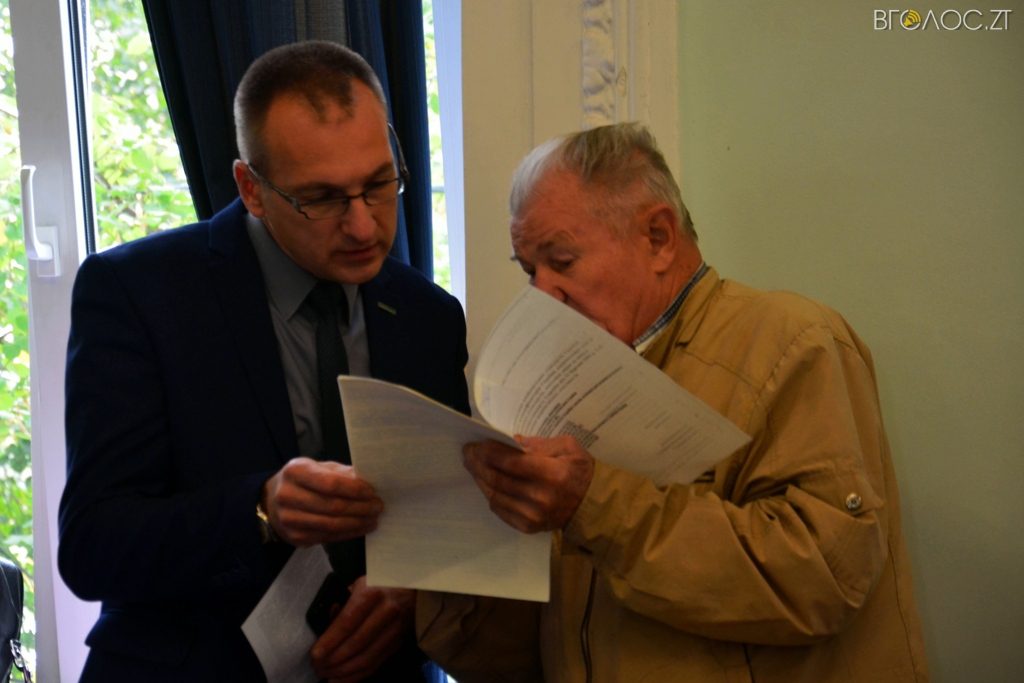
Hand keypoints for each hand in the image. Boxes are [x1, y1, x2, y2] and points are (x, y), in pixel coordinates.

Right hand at [262, 457, 381, 545]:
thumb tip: (369, 482)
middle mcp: (288, 495)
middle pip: (333, 506)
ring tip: (374, 519)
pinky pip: (328, 537)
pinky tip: (361, 527)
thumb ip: (342, 473)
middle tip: (378, 507)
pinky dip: (349, 533)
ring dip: (358, 523)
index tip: (373, 492)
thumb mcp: (319, 468)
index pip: (330, 483)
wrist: (272, 501)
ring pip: (332, 525)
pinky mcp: (295, 537)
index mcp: (295, 471)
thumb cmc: (303, 480)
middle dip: (361, 508)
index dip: (355, 489)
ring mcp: (290, 519)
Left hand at [309, 578, 414, 681]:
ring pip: (366, 658)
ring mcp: (394, 630)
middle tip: (317, 667)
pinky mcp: (397, 643)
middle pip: (356, 643)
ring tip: (326, 675)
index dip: (330, 641)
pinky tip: (340, 679)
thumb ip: (341, 603)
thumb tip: (325, 625)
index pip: (347, 622)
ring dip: (343, 671)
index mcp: (371, 593)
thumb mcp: (358, 584)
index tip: (315, 654)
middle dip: (333, 660)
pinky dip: (356, 675)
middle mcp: (386, 611)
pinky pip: (375, 664)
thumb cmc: (378, 584)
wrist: (411, 590)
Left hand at [462, 435, 594, 532]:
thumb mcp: (568, 447)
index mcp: (551, 474)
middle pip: (498, 478)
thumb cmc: (580, 472)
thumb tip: (514, 441)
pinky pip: (500, 510)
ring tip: (473, 466)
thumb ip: (541, 443)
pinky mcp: (528, 526)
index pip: (510, 462)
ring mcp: (533, 515)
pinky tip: (486, 483)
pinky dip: (490, 495)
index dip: (489, 452)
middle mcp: (540, 497)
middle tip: (468, 453)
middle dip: (478, 463)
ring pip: (495, 495)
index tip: (477, 444)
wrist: (591, 505)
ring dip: (480, 479)